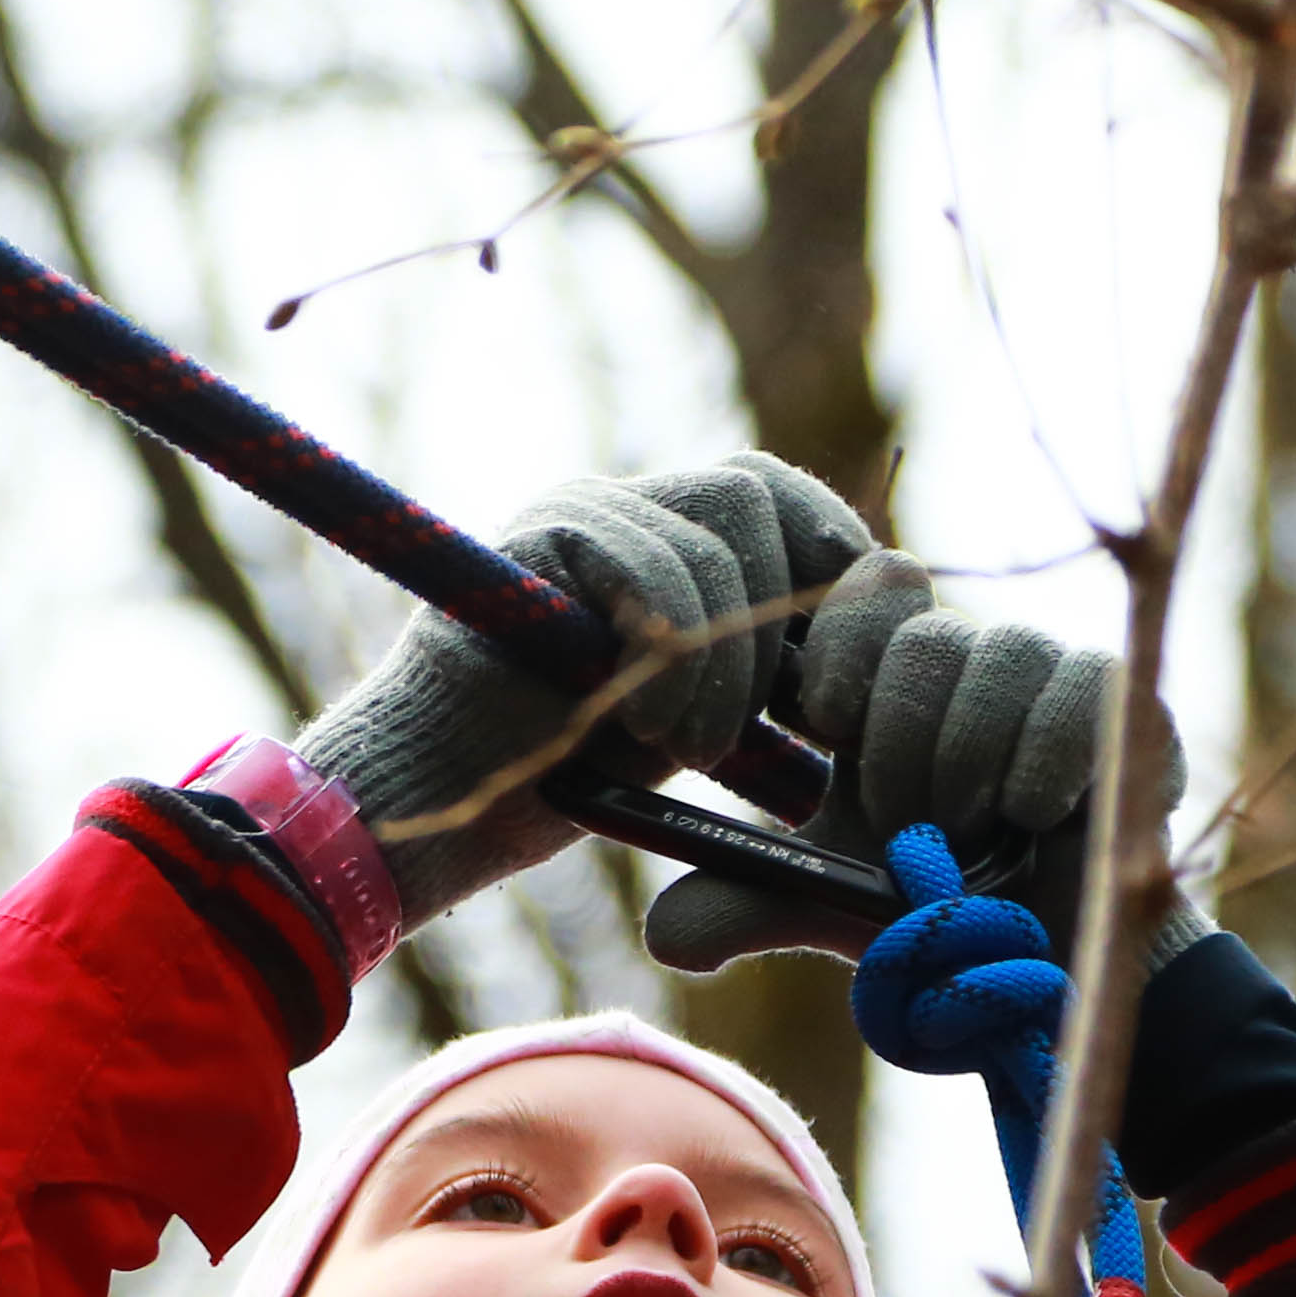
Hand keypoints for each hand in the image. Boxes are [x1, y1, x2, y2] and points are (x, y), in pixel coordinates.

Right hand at [294, 455, 878, 925]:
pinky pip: (651, 568)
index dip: (832, 559)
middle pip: (757, 493)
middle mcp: (620, 503)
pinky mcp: (539, 534)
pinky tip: (649, 728)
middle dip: (784, 617)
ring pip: (715, 539)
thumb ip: (756, 670)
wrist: (440, 804)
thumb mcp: (691, 720)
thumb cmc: (560, 782)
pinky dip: (674, 660)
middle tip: (772, 722)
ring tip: (694, 749)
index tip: (844, 667)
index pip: (779, 497)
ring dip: (728, 664)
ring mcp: (576, 510)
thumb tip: (855, 655)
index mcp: (664, 536)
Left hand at [641, 555, 1185, 970]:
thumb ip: (747, 899)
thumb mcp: (829, 903)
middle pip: (923, 631)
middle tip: (909, 821)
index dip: (842, 645)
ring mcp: (1055, 673)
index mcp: (895, 681)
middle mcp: (973, 658)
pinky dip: (1046, 761)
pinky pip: (1084, 690)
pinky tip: (1036, 818)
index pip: (872, 582)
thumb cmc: (936, 917)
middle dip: (901, 738)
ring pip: (1000, 653)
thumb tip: (663, 937)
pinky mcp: (1130, 707)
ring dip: (969, 759)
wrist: (1046, 969)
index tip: (828, 727)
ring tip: (971, 834)